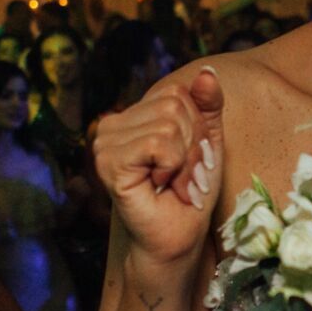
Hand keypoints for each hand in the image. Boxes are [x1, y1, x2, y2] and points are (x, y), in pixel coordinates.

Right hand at [92, 68, 225, 266]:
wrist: (179, 238)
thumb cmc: (191, 193)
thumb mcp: (206, 142)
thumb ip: (207, 105)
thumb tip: (207, 72)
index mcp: (131, 116)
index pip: (178, 92)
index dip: (196, 127)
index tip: (189, 159)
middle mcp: (111, 125)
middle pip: (175, 105)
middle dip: (192, 144)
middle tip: (181, 174)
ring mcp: (105, 143)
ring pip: (169, 123)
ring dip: (184, 160)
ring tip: (172, 183)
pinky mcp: (109, 163)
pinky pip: (159, 143)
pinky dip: (173, 167)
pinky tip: (160, 186)